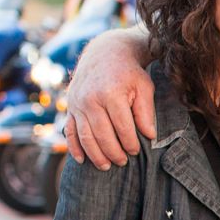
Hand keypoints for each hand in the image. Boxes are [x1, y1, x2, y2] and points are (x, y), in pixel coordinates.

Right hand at [65, 30, 155, 168]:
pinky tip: (82, 160)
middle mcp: (91, 99)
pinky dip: (74, 147)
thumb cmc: (129, 72)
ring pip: (85, 136)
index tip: (136, 151)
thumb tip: (149, 135)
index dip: (129, 142)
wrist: (106, 53)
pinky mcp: (70, 107)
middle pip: (102, 134)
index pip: (122, 126)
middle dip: (113, 152)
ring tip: (106, 166)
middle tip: (122, 162)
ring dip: (95, 155)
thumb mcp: (144, 86)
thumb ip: (146, 111)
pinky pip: (70, 131)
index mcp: (111, 93)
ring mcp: (77, 103)